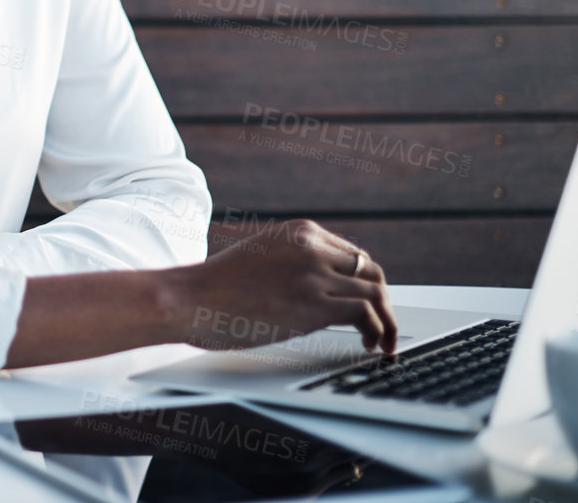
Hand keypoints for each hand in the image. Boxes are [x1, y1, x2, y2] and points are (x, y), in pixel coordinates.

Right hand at [164, 218, 397, 354]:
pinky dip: (378, 332)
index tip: (368, 306)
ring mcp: (315, 274)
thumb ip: (293, 262)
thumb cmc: (216, 286)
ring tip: (381, 343)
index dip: (366, 283)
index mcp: (300, 231)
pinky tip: (369, 346)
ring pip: (377, 293)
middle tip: (381, 327)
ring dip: (387, 321)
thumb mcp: (261, 256)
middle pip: (372, 271)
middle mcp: (313, 247)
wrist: (190, 298)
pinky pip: (366, 315)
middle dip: (383, 302)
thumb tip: (319, 289)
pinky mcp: (314, 304)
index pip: (354, 255)